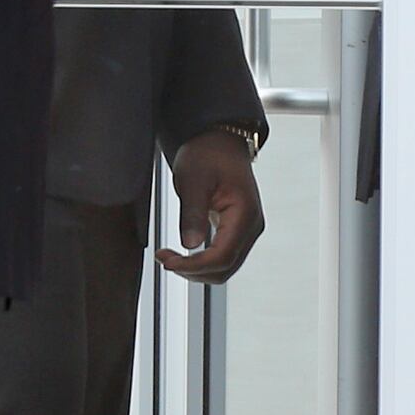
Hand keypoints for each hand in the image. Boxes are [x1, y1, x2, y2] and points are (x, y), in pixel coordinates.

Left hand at [158, 130, 266, 280]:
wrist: (219, 144)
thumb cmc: (208, 156)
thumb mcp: (193, 180)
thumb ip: (193, 213)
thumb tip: (190, 245)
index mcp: (245, 214)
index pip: (222, 256)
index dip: (194, 265)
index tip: (167, 261)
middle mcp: (251, 227)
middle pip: (225, 267)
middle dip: (193, 270)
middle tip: (163, 258)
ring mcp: (246, 231)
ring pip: (224, 267)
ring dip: (196, 269)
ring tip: (168, 256)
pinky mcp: (236, 231)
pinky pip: (222, 257)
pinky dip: (201, 262)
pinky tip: (180, 253)